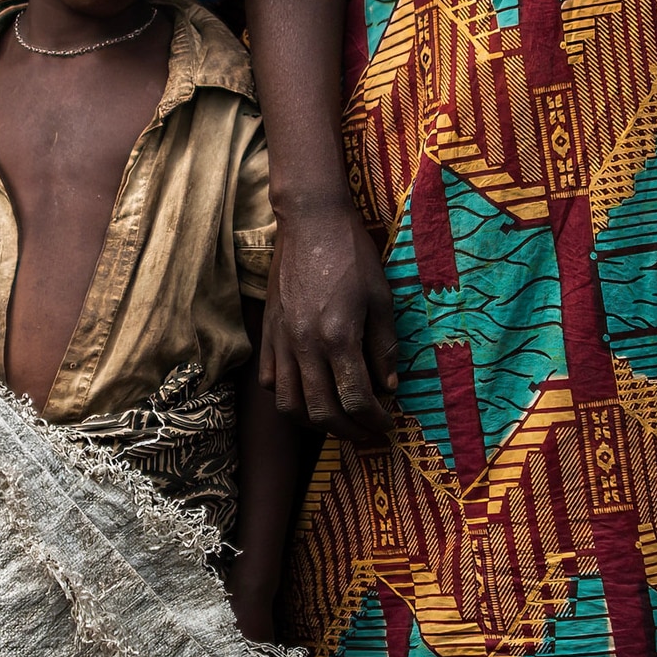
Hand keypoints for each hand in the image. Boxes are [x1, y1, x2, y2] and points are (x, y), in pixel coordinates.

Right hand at [259, 200, 399, 444]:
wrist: (311, 222)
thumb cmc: (352, 255)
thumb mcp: (381, 299)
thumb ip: (384, 347)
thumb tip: (389, 386)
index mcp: (338, 337)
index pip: (356, 399)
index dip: (375, 420)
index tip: (388, 424)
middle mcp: (305, 346)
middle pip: (321, 412)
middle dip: (348, 432)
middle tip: (368, 434)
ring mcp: (281, 341)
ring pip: (289, 405)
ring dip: (314, 423)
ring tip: (337, 421)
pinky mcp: (267, 333)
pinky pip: (269, 381)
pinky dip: (287, 399)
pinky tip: (307, 394)